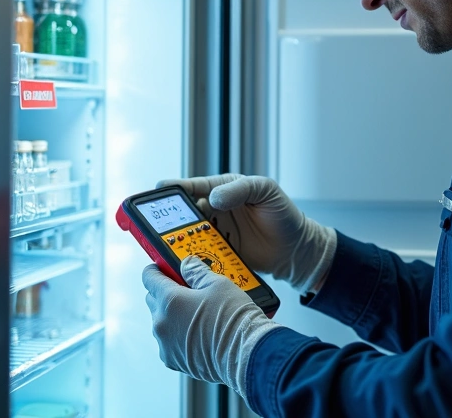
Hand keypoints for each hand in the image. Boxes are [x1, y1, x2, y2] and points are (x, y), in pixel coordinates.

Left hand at [142, 256, 279, 397]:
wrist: (246, 354)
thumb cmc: (233, 319)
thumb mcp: (218, 284)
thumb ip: (196, 271)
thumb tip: (186, 264)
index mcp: (169, 300)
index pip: (149, 278)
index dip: (156, 270)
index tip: (164, 268)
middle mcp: (161, 323)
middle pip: (152, 300)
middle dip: (164, 293)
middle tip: (187, 291)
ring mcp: (165, 344)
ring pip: (160, 322)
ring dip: (171, 316)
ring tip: (196, 315)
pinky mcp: (173, 361)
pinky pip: (168, 342)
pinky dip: (177, 336)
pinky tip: (198, 334)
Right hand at [158, 174, 336, 292]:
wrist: (296, 250)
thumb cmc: (283, 214)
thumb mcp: (266, 191)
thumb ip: (240, 190)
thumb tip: (214, 197)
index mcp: (222, 189)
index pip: (193, 187)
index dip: (174, 189)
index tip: (159, 191)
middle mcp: (214, 211)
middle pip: (183, 214)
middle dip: (168, 220)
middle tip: (155, 226)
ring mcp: (215, 234)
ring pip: (188, 237)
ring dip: (178, 243)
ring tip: (168, 247)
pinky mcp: (219, 256)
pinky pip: (201, 257)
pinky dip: (192, 261)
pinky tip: (187, 265)